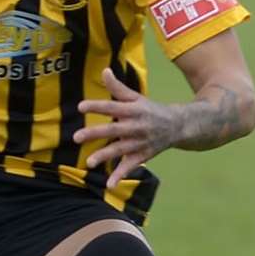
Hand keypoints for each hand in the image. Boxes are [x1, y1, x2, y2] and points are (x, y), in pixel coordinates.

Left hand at [75, 68, 182, 189]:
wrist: (178, 126)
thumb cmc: (150, 110)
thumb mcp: (136, 97)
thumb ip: (118, 88)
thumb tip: (104, 71)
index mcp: (133, 110)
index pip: (112, 107)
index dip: (97, 107)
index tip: (80, 107)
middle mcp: (136, 126)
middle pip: (114, 130)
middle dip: (95, 133)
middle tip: (76, 136)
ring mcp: (139, 143)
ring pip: (120, 150)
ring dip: (105, 156)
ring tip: (89, 162)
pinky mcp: (142, 155)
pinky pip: (130, 166)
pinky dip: (120, 176)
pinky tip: (109, 185)